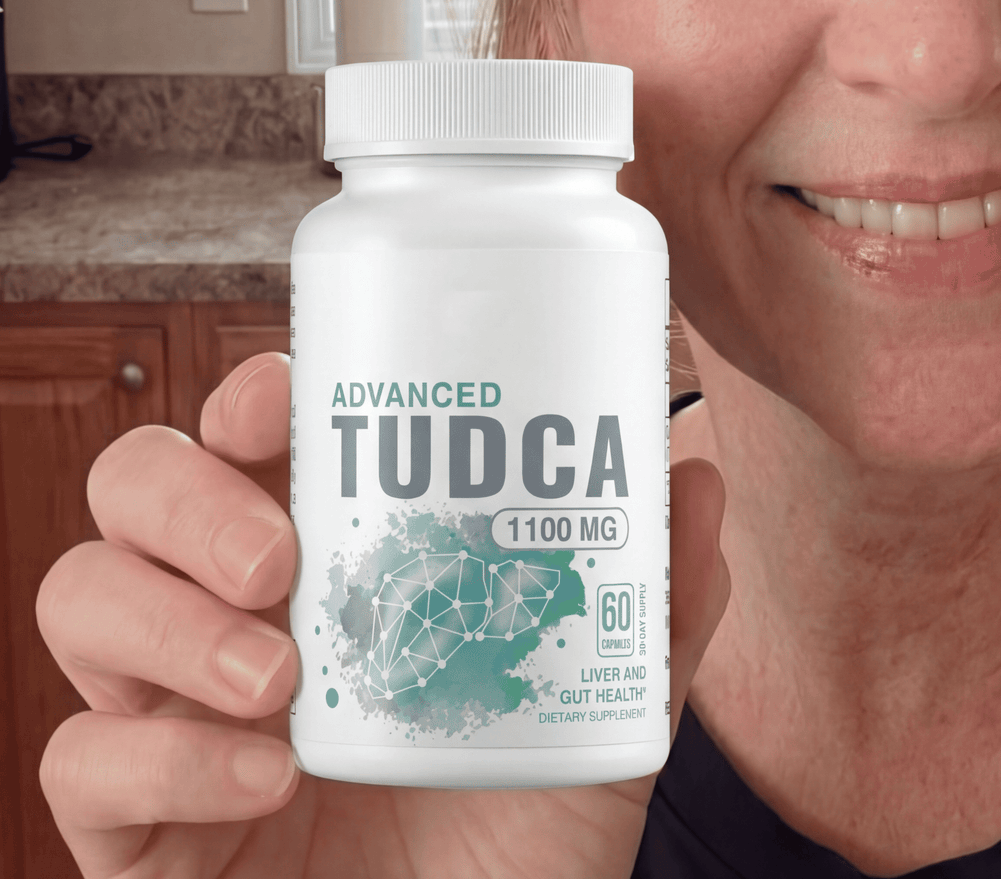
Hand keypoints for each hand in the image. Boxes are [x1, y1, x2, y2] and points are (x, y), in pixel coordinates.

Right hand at [37, 353, 729, 878]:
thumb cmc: (521, 832)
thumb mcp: (599, 704)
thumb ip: (650, 598)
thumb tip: (693, 474)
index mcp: (329, 554)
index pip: (246, 434)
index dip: (246, 397)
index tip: (288, 400)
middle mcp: (234, 611)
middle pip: (135, 485)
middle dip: (186, 495)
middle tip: (283, 560)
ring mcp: (173, 710)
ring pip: (80, 593)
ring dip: (164, 618)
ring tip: (278, 677)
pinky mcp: (135, 823)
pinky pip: (79, 759)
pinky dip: (164, 755)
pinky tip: (264, 779)